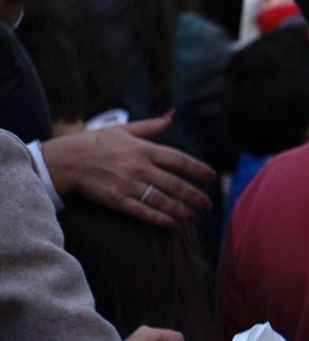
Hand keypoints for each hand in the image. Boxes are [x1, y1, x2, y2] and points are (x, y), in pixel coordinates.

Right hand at [41, 115, 214, 226]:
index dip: (197, 168)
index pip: (178, 159)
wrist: (66, 160)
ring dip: (180, 209)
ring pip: (162, 199)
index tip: (211, 176)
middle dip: (194, 195)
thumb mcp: (123, 130)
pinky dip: (159, 218)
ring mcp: (129, 184)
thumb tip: (171, 116)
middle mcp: (139, 167)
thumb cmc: (95, 142)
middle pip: (174, 183)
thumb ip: (150, 126)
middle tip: (208, 204)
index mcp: (143, 149)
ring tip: (193, 215)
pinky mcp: (117, 199)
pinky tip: (172, 223)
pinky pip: (143, 211)